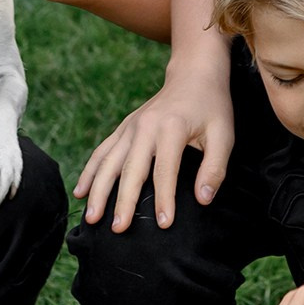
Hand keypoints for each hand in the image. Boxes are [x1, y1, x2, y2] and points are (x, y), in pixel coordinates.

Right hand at [74, 65, 234, 229]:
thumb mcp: (224, 135)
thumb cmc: (211, 108)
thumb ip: (215, 167)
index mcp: (171, 128)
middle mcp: (145, 127)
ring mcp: (130, 127)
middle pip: (130, 169)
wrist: (193, 75)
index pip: (165, 170)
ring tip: (91, 218)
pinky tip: (80, 192)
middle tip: (118, 229)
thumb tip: (204, 199)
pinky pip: (101, 152)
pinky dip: (89, 172)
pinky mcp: (123, 129)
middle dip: (122, 201)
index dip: (164, 199)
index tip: (163, 224)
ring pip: (108, 162)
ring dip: (97, 190)